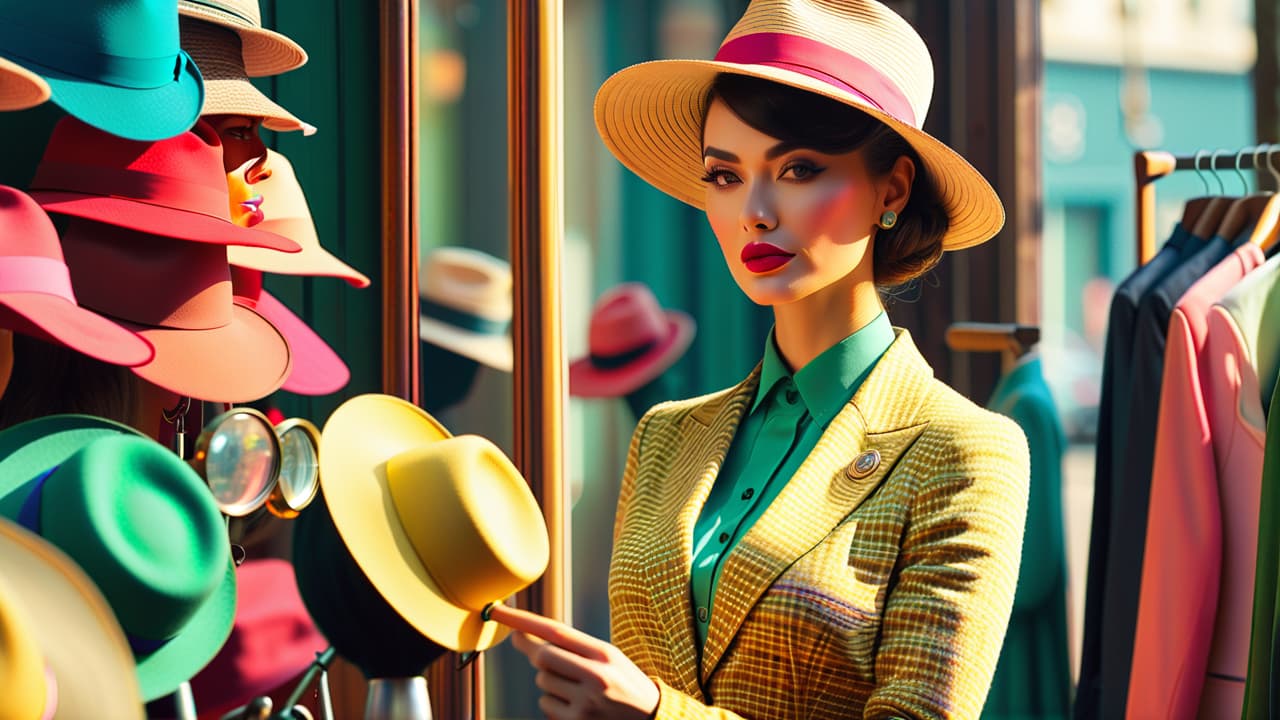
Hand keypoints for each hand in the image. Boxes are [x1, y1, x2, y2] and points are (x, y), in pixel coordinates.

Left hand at [487, 603, 659, 719]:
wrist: (651, 718)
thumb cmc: (624, 682)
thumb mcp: (608, 657)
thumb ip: (572, 647)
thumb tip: (524, 636)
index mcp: (604, 653)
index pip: (555, 631)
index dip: (522, 621)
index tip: (498, 611)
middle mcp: (596, 676)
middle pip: (542, 658)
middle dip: (538, 656)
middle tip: (544, 655)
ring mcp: (586, 703)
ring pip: (543, 683)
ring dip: (550, 682)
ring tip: (577, 687)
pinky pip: (546, 705)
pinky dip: (554, 703)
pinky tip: (577, 705)